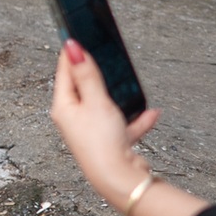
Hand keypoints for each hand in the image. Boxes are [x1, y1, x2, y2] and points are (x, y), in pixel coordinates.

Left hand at [50, 40, 158, 207]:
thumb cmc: (101, 142)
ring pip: (106, 106)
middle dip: (97, 75)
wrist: (118, 179)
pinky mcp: (110, 141)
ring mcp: (92, 130)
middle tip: (105, 56)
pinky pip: (124, 125)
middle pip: (85, 89)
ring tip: (129, 84)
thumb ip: (87, 75)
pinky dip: (136, 120)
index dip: (71, 55)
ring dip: (120, 98)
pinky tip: (152, 114)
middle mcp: (74, 119)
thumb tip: (71, 48)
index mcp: (63, 107)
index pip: (64, 74)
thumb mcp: (95, 101)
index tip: (76, 37)